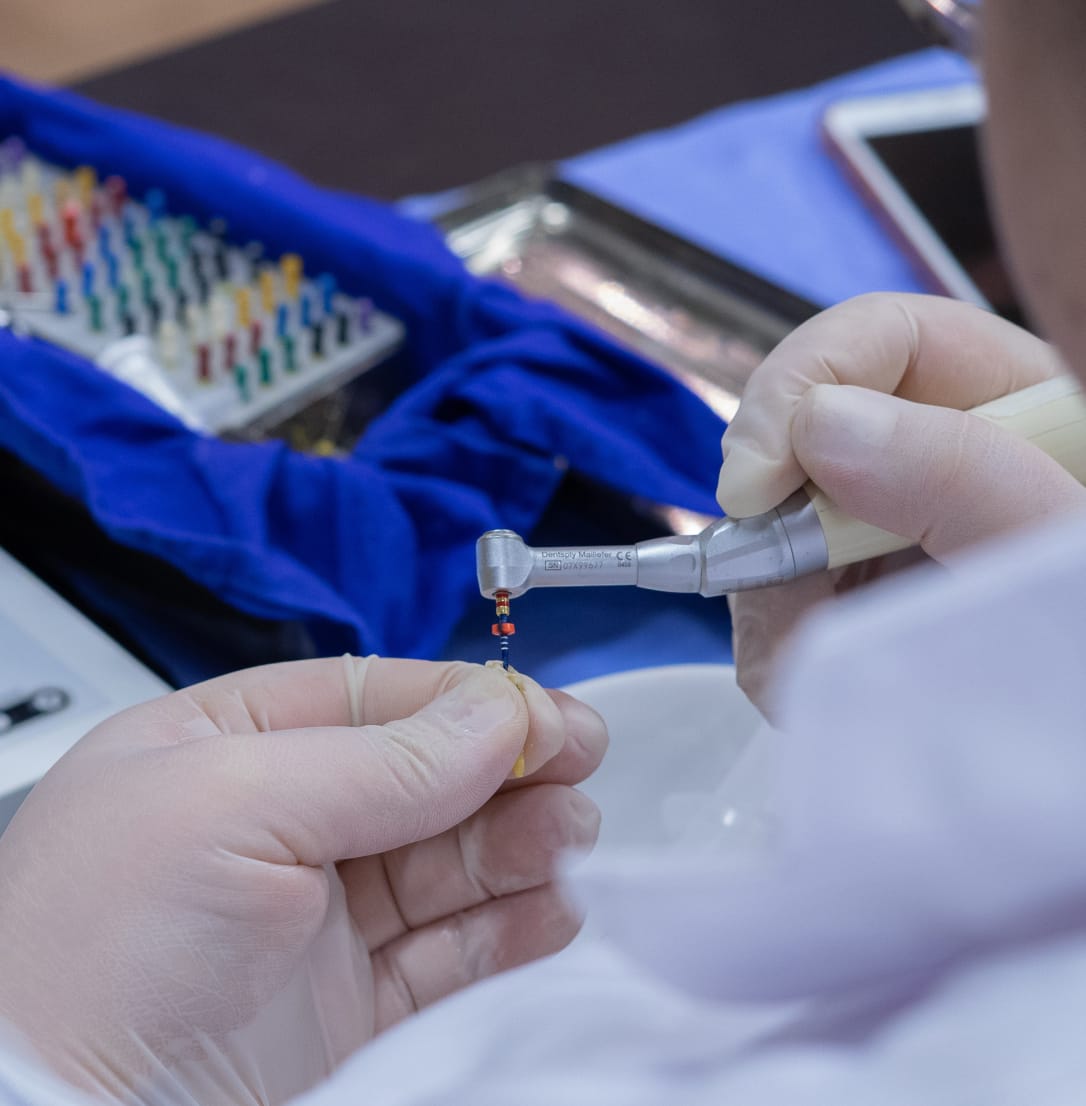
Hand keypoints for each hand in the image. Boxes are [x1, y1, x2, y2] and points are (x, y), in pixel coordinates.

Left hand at [0, 657, 606, 1104]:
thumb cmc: (86, 953)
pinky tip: (550, 910)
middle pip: (421, 778)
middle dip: (505, 770)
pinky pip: (448, 953)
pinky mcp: (345, 1007)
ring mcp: (311, 922)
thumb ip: (381, 762)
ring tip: (571, 840)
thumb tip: (496, 714)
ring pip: (445, 863)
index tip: (545, 714)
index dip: (466, 702)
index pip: (372, 701)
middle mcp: (271, 828)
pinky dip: (509, 929)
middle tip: (577, 767)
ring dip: (519, 844)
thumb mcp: (233, 806)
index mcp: (222, 750)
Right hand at [715, 293, 1085, 716]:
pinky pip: (771, 598)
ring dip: (771, 594)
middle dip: (774, 507)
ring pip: (772, 522)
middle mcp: (933, 461)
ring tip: (815, 659)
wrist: (1069, 757)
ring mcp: (885, 532)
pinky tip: (813, 676)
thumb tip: (822, 422)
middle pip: (805, 428)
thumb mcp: (1052, 552)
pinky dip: (774, 643)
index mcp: (1010, 408)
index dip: (799, 387)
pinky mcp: (854, 598)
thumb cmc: (1076, 642)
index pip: (878, 338)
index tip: (756, 483)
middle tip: (781, 587)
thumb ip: (960, 477)